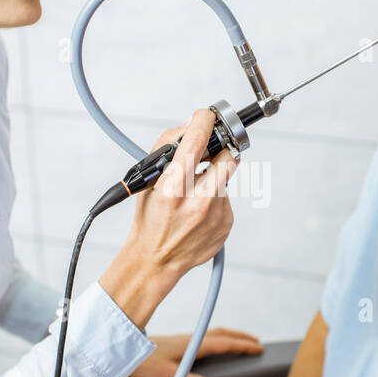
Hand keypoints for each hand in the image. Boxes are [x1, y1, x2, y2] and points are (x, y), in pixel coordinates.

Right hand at [124, 110, 239, 279]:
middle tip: (206, 156)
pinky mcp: (226, 224)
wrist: (156, 260)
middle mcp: (198, 202)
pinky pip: (227, 197)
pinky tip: (199, 209)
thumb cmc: (150, 218)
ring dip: (214, 177)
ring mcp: (216, 215)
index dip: (204, 121)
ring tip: (194, 191)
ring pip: (227, 177)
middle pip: (228, 156)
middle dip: (218, 151)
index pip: (197, 142)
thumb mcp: (149, 180)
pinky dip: (216, 196)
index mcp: (173, 189)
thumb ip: (169, 148)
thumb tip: (192, 126)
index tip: (206, 116)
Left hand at [129, 328, 263, 376]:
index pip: (224, 343)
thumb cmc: (141, 365)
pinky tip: (213, 349)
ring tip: (240, 343)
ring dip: (229, 337)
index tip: (259, 348)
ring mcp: (182, 341)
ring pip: (212, 334)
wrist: (119, 350)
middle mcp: (189, 339)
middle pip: (221, 334)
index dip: (243, 346)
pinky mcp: (175, 345)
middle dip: (240, 337)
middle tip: (257, 342)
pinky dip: (217, 340)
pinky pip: (204, 339)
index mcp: (191, 345)